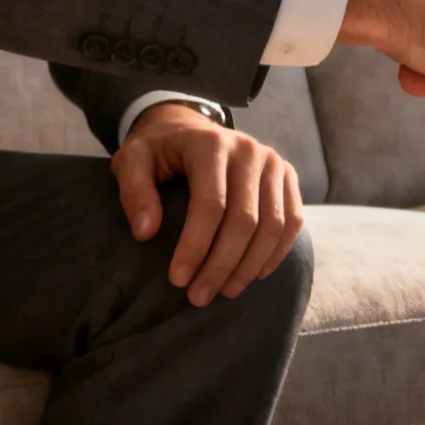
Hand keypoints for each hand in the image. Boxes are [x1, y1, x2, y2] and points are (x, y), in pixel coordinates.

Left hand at [113, 102, 304, 307]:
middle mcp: (249, 151)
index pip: (211, 204)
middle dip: (222, 265)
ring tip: (226, 292)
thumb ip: (134, 192)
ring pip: (273, 225)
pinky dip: (276, 252)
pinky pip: (292, 221)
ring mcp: (274, 163)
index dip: (196, 246)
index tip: (178, 279)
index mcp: (211, 144)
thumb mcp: (132, 161)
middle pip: (245, 219)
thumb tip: (146, 233)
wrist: (189, 128)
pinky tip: (254, 275)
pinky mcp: (288, 176)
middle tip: (199, 297)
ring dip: (250, 265)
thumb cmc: (159, 151)